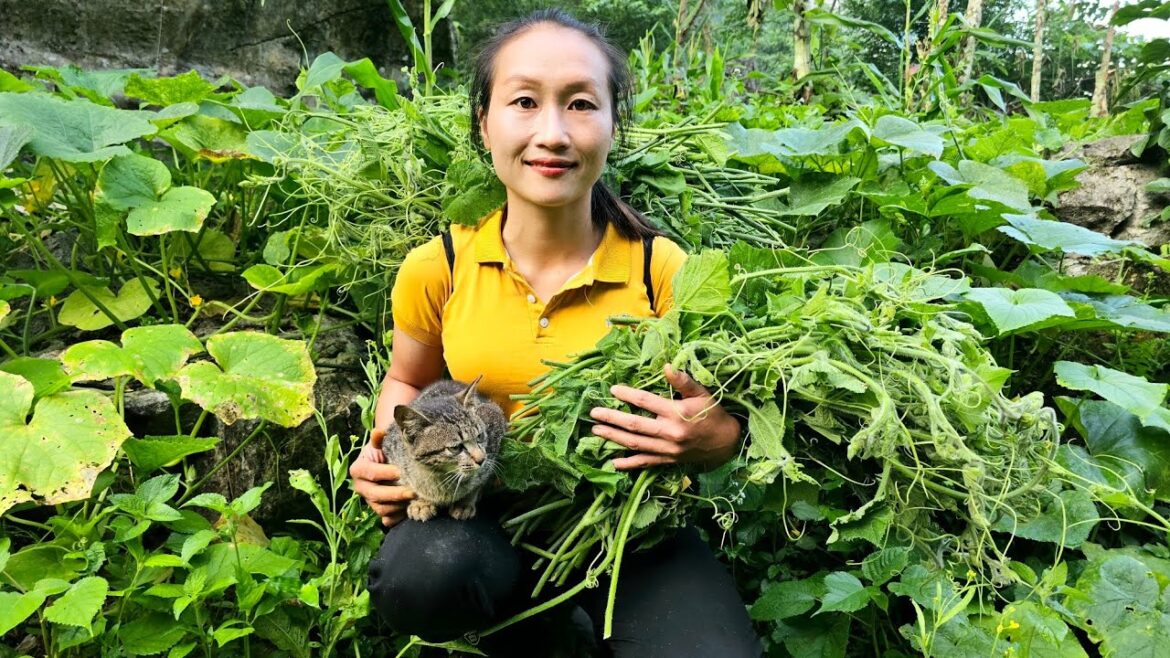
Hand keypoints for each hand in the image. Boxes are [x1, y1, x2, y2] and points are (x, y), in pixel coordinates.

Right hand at [350, 428, 415, 526]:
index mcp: (358, 469)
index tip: (401, 471)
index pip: (371, 473)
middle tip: (413, 491)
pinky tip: (411, 510)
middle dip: (395, 494)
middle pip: (375, 495)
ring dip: (399, 506)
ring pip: (382, 509)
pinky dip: (399, 517)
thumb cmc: (385, 451)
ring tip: (415, 499)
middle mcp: (360, 488)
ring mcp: (369, 501)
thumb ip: (379, 440)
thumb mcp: (382, 445)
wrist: (388, 463)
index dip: (386, 473)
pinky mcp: (379, 511)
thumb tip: (378, 432)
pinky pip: (387, 520)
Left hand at [589, 364, 741, 470]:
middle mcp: (670, 433)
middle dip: (611, 419)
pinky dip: (628, 464)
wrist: (726, 443)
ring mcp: (667, 450)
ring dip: (613, 438)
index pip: (646, 402)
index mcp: (677, 413)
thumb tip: (666, 366)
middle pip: (634, 425)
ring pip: (635, 444)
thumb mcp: (702, 393)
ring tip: (596, 431)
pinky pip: (645, 463)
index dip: (627, 395)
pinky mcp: (668, 460)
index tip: (612, 390)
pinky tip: (613, 462)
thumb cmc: (712, 414)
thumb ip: (683, 381)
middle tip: (594, 413)